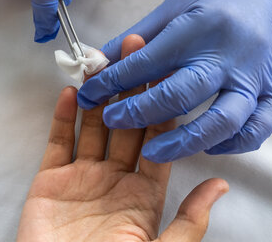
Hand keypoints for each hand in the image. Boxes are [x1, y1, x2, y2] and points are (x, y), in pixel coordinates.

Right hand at [17, 34, 228, 241]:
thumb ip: (189, 220)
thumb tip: (221, 184)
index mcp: (144, 193)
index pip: (156, 140)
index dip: (161, 106)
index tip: (167, 72)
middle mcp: (114, 178)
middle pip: (125, 125)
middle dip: (131, 89)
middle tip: (135, 51)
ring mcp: (82, 177)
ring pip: (92, 127)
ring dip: (99, 96)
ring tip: (104, 62)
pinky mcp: (51, 181)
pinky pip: (58, 143)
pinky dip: (62, 117)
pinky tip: (70, 93)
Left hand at [77, 0, 271, 161]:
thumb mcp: (170, 7)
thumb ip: (136, 38)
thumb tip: (98, 61)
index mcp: (198, 27)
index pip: (147, 63)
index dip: (112, 81)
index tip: (89, 95)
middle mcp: (227, 55)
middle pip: (180, 94)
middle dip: (140, 113)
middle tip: (111, 121)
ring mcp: (254, 75)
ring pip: (223, 120)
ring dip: (185, 142)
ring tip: (153, 153)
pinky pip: (259, 127)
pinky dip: (234, 143)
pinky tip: (208, 146)